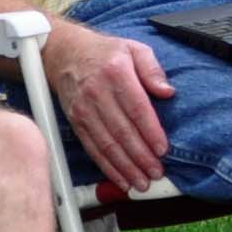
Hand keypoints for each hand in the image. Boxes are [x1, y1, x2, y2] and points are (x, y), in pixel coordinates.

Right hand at [46, 18, 179, 198]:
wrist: (64, 53)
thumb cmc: (105, 52)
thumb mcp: (134, 48)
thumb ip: (152, 69)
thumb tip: (167, 91)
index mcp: (116, 73)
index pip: (136, 108)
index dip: (150, 131)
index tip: (163, 149)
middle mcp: (97, 93)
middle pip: (121, 131)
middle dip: (140, 157)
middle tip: (156, 173)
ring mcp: (84, 110)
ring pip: (106, 145)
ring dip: (125, 167)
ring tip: (141, 182)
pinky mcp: (76, 122)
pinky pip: (92, 148)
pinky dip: (107, 167)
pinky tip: (121, 178)